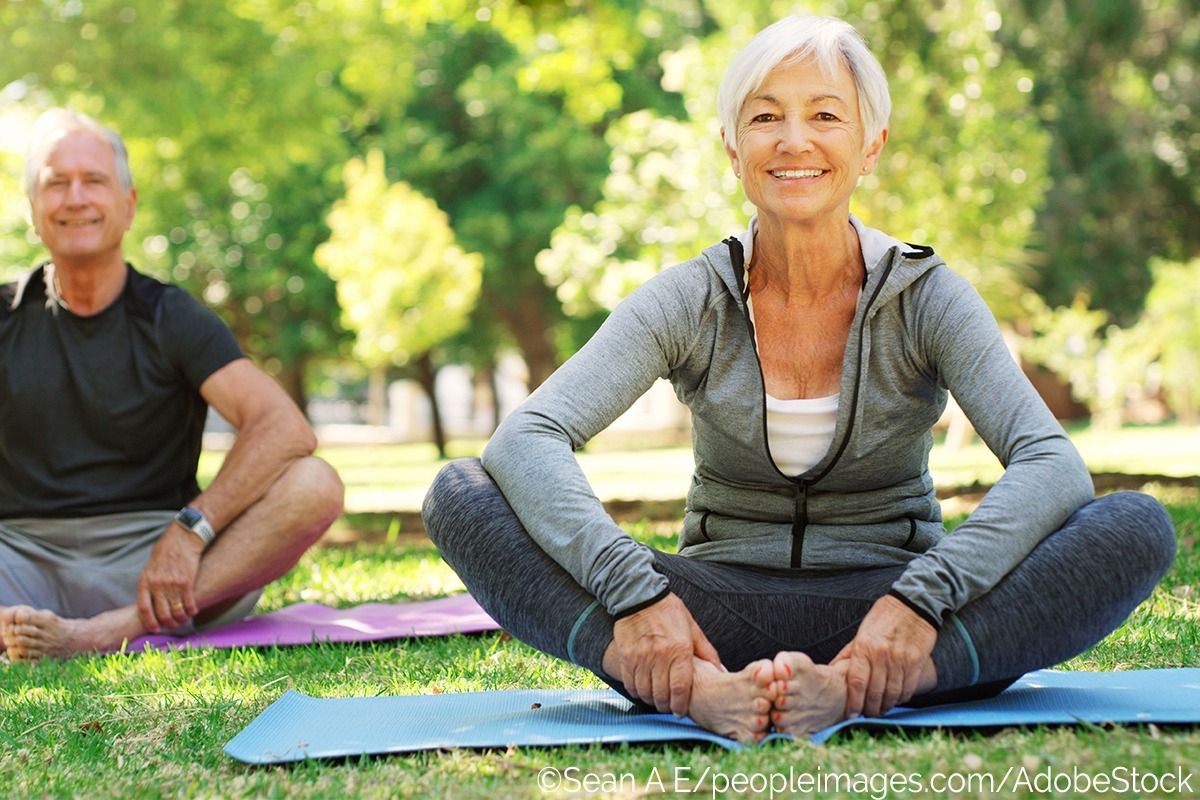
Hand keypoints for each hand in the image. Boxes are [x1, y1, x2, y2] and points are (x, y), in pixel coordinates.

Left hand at [136, 524, 203, 632]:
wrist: (183, 537)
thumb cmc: (166, 549)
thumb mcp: (150, 566)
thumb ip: (149, 583)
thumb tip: (151, 599)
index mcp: (145, 581)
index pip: (144, 609)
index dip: (149, 622)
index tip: (155, 628)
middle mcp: (158, 585)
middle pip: (161, 613)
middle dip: (168, 623)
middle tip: (172, 625)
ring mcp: (173, 584)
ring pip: (176, 611)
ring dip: (181, 619)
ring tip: (183, 619)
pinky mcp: (187, 582)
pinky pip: (189, 603)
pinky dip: (191, 610)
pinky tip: (193, 611)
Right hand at [612, 592, 722, 716]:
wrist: (639, 595)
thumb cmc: (668, 611)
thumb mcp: (692, 628)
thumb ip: (706, 652)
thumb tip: (720, 671)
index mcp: (680, 649)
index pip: (681, 688)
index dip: (680, 705)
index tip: (680, 711)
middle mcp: (660, 656)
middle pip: (662, 694)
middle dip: (666, 706)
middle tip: (668, 706)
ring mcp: (641, 657)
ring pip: (645, 692)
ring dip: (651, 700)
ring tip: (656, 699)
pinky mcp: (626, 656)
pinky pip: (630, 683)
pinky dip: (636, 691)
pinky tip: (641, 689)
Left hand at [831, 594, 936, 716]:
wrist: (912, 604)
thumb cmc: (883, 617)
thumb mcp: (861, 632)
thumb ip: (849, 653)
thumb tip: (833, 668)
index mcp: (864, 647)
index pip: (857, 682)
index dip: (854, 702)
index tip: (852, 713)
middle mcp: (881, 655)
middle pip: (874, 692)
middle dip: (870, 708)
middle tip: (867, 714)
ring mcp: (900, 660)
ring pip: (892, 693)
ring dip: (886, 706)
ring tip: (881, 710)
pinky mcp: (916, 662)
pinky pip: (908, 688)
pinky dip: (901, 698)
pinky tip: (896, 700)